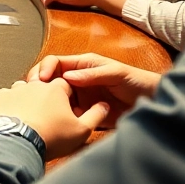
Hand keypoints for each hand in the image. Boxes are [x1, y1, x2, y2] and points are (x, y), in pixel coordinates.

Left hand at [0, 78, 108, 159]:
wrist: (13, 144)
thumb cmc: (47, 137)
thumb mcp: (81, 130)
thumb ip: (95, 115)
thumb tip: (104, 106)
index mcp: (53, 89)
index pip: (64, 86)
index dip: (66, 99)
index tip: (64, 111)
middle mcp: (29, 86)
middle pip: (39, 89)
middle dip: (42, 102)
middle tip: (43, 121)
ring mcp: (7, 92)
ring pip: (17, 95)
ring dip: (21, 106)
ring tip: (24, 125)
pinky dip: (1, 113)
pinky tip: (6, 126)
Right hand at [29, 52, 160, 126]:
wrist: (150, 102)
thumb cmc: (136, 81)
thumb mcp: (116, 73)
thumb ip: (93, 74)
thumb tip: (67, 76)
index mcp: (82, 65)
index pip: (56, 62)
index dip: (45, 68)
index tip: (40, 80)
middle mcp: (76, 80)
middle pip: (49, 80)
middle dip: (38, 86)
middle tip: (33, 95)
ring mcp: (78, 97)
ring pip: (54, 98)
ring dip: (46, 102)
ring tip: (41, 109)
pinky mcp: (82, 113)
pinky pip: (65, 114)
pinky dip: (58, 117)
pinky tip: (55, 121)